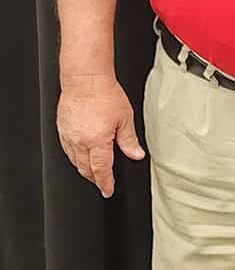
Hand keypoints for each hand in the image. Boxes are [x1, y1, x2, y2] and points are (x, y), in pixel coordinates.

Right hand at [57, 75, 144, 197]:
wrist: (85, 80)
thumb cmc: (105, 94)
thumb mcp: (125, 118)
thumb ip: (129, 140)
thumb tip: (136, 154)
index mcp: (97, 141)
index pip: (101, 170)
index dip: (105, 183)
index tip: (108, 190)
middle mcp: (80, 142)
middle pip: (86, 169)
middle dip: (94, 178)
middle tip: (102, 182)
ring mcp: (68, 136)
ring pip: (75, 161)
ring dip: (84, 169)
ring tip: (93, 171)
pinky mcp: (62, 129)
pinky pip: (67, 150)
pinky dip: (75, 156)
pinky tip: (80, 155)